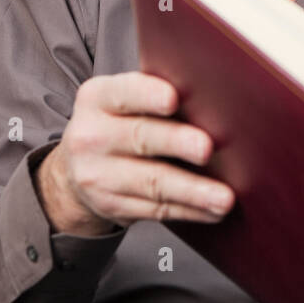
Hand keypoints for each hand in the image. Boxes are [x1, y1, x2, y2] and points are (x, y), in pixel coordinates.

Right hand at [34, 71, 234, 235]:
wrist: (80, 167)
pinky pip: (156, 210)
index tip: (173, 99)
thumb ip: (160, 92)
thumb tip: (217, 98)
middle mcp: (91, 135)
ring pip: (152, 183)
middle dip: (177, 143)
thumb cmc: (123, 122)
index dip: (148, 95)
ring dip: (193, 191)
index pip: (124, 93)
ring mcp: (97, 175)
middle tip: (206, 148)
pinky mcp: (111, 206)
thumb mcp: (127, 100)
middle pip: (141, 138)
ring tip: (224, 197)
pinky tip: (213, 210)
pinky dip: (190, 210)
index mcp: (98, 98)